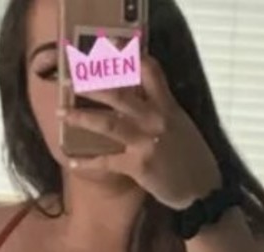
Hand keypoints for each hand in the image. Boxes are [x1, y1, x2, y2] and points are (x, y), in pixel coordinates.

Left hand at [59, 57, 222, 209]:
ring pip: (108, 124)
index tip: (111, 48)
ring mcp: (145, 142)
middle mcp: (155, 119)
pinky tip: (72, 162)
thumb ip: (162, 109)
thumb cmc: (192, 158)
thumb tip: (139, 98)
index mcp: (167, 106)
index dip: (130, 59)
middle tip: (72, 81)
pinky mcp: (137, 166)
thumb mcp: (181, 125)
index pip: (151, 71)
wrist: (201, 190)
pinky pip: (106, 162)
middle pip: (120, 95)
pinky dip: (88, 163)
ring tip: (62, 113)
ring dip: (81, 118)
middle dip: (93, 86)